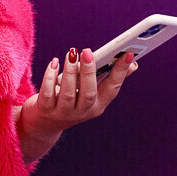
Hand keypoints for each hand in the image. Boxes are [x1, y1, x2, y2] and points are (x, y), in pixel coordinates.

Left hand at [16, 47, 136, 161]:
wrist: (45, 124)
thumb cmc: (71, 100)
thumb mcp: (91, 92)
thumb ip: (107, 77)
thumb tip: (132, 61)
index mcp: (97, 106)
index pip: (112, 89)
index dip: (120, 72)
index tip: (127, 54)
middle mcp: (82, 112)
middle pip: (88, 93)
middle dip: (89, 71)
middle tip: (87, 51)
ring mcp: (63, 113)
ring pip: (68, 93)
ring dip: (70, 72)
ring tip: (71, 53)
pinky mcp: (45, 110)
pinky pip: (48, 93)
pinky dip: (50, 77)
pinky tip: (54, 63)